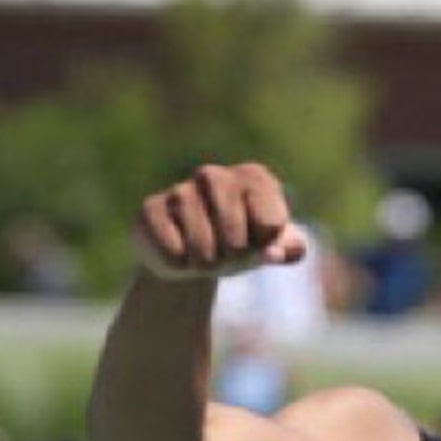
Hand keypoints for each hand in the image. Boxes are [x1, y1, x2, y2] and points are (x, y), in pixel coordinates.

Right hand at [132, 163, 310, 281]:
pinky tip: (177, 250)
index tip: (256, 239)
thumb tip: (274, 253)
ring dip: (205, 264)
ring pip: (202, 250)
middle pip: (235, 240)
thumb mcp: (273, 247)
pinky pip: (173, 253)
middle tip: (226, 253)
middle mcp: (214, 175)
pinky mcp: (150, 209)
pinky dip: (178, 264)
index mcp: (254, 177)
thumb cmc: (241, 244)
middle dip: (233, 259)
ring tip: (202, 253)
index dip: (264, 244)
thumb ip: (290, 249)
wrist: (193, 256)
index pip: (271, 225)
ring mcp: (179, 190)